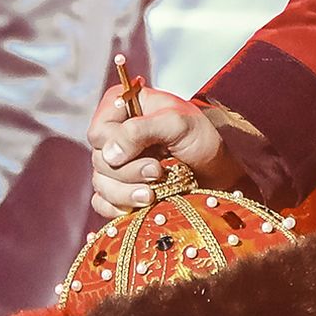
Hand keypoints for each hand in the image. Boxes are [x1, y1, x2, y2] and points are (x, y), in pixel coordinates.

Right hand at [88, 82, 223, 220]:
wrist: (217, 167)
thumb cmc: (200, 137)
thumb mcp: (176, 124)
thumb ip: (140, 130)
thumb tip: (110, 154)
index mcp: (122, 108)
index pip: (98, 132)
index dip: (117, 145)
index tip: (149, 150)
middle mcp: (114, 134)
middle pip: (99, 161)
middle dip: (129, 171)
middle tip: (157, 171)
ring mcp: (115, 163)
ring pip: (101, 184)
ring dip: (127, 192)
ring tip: (153, 193)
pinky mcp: (118, 188)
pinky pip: (102, 203)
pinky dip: (119, 207)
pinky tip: (141, 205)